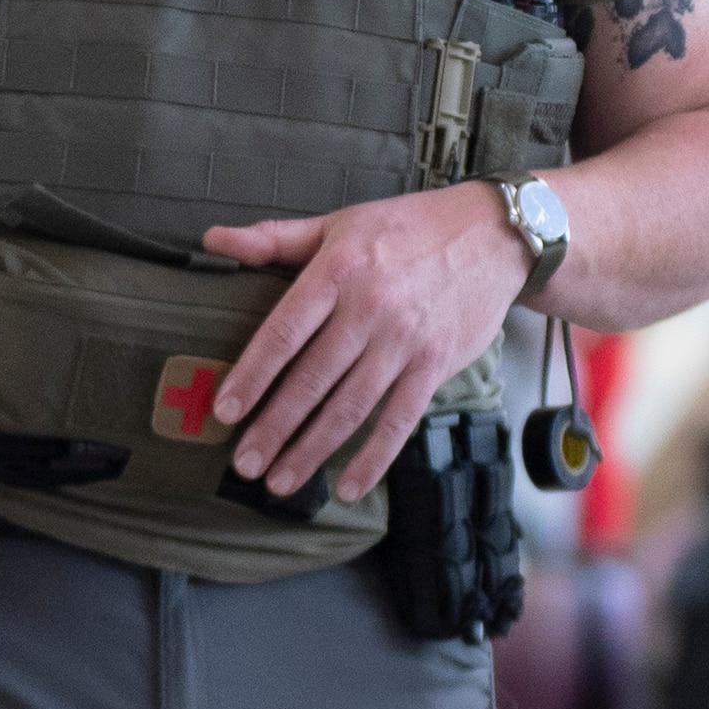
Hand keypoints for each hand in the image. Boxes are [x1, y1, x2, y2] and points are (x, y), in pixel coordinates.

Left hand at [198, 185, 533, 502]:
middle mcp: (371, 308)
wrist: (494, 234)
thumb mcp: (340, 223)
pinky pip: (400, 420)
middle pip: (312, 379)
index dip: (251, 375)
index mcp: (339, 270)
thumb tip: (213, 241)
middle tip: (244, 462)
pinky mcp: (436, 364)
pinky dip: (374, 457)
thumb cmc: (412, 227)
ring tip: (280, 480)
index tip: (225, 410)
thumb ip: (275, 238)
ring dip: (312, 450)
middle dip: (273, 427)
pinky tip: (349, 485)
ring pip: (350, 406)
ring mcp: (406, 340)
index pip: (284, 332)